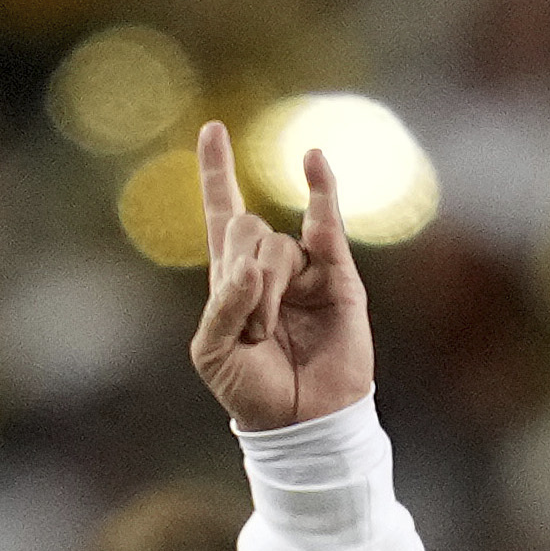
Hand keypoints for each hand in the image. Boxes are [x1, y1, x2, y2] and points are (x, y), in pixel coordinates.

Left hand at [188, 121, 372, 434]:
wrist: (300, 422)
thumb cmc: (251, 390)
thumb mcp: (212, 351)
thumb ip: (222, 304)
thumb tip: (253, 265)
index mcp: (233, 279)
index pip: (224, 212)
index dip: (217, 173)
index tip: (213, 129)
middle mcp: (270, 265)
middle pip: (245, 229)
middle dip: (241, 278)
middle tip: (251, 328)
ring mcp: (305, 270)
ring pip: (276, 246)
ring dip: (266, 293)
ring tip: (269, 334)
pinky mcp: (337, 278)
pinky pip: (325, 227)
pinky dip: (321, 190)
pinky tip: (313, 160)